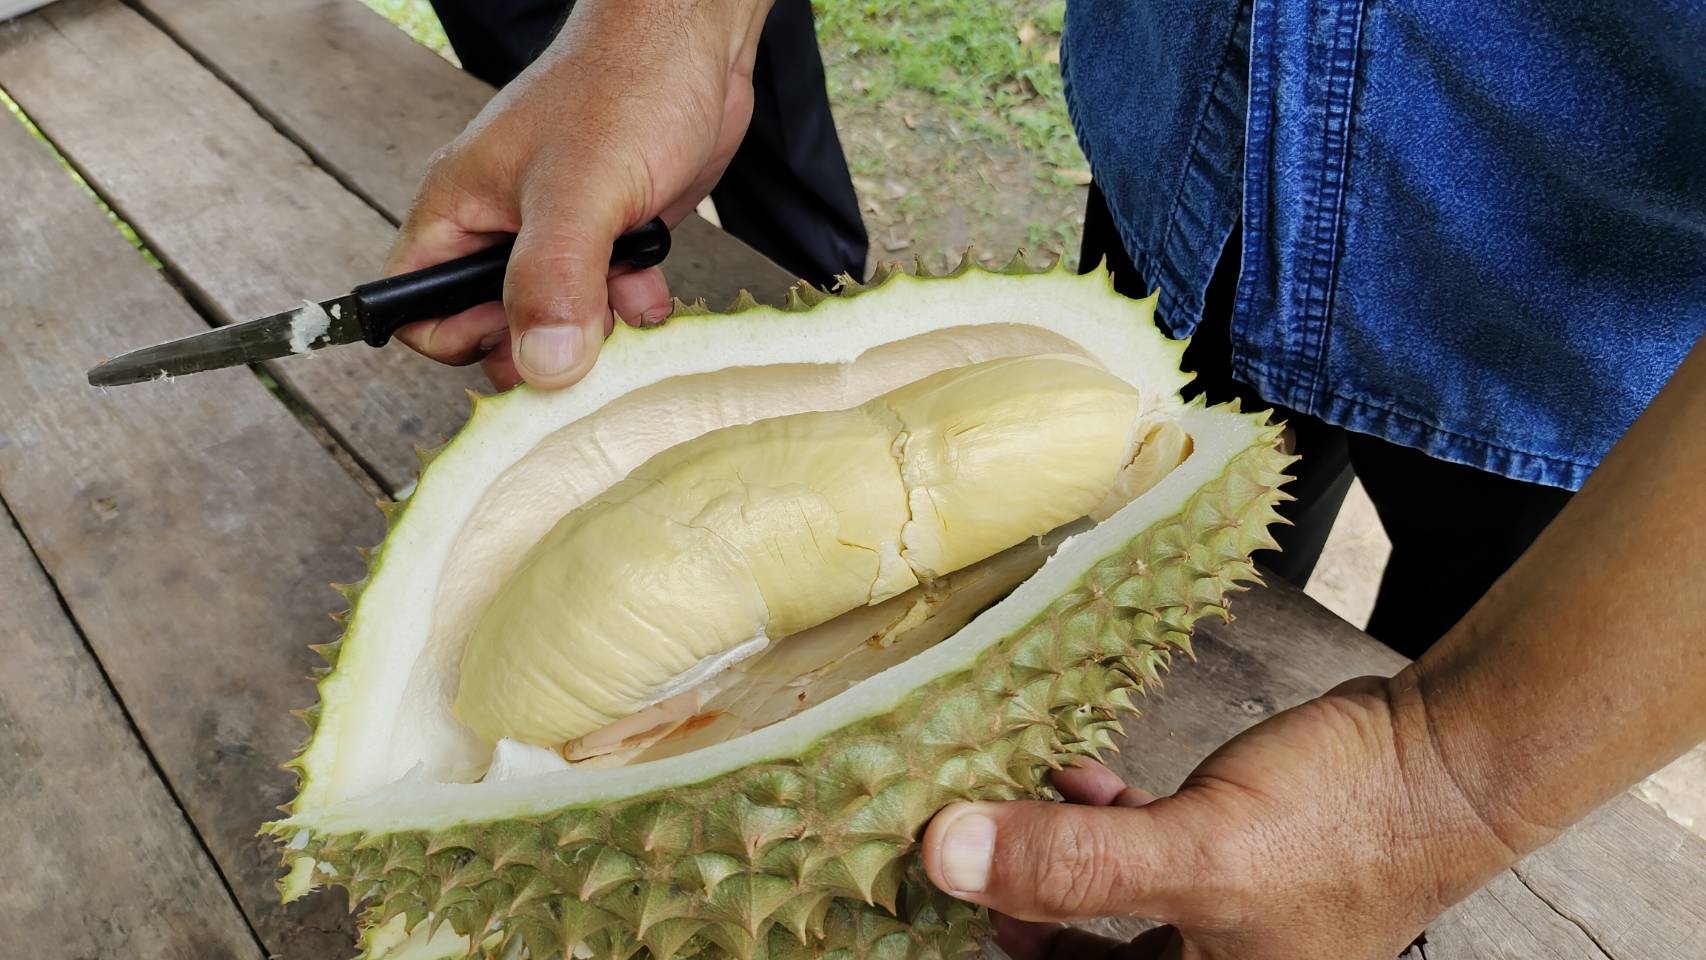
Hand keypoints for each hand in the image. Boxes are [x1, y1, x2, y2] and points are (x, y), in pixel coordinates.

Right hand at [385, 0, 772, 389]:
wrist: (690, 45)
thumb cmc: (623, 89)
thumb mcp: (580, 193)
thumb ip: (553, 280)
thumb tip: (542, 367)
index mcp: (458, 210)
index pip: (414, 310)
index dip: (461, 338)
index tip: (521, 336)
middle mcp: (496, 228)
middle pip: (488, 328)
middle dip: (540, 346)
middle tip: (585, 341)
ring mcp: (550, 235)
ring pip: (553, 321)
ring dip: (594, 330)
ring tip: (627, 304)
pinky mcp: (602, 238)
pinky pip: (600, 301)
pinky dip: (627, 308)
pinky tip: (652, 291)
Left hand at [920, 675, 1521, 959]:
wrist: (1438, 760)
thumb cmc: (1343, 826)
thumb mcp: (1195, 854)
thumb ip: (1070, 864)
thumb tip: (948, 856)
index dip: (1006, 953)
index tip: (927, 917)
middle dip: (1014, 914)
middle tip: (948, 866)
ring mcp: (1217, 925)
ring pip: (1102, 908)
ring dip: (1048, 861)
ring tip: (995, 813)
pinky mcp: (1224, 865)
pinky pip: (1138, 859)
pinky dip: (1099, 824)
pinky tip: (1068, 781)